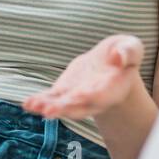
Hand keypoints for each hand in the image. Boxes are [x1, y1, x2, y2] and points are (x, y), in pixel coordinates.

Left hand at [21, 35, 144, 119]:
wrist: (112, 64)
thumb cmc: (124, 54)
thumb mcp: (132, 48)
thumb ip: (129, 52)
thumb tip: (118, 57)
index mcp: (113, 89)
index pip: (101, 95)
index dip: (90, 96)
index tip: (80, 96)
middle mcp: (94, 98)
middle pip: (79, 106)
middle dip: (64, 108)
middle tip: (49, 111)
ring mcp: (77, 97)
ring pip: (62, 105)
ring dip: (47, 107)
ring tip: (32, 106)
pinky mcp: (64, 92)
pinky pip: (51, 98)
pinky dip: (39, 101)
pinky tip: (27, 103)